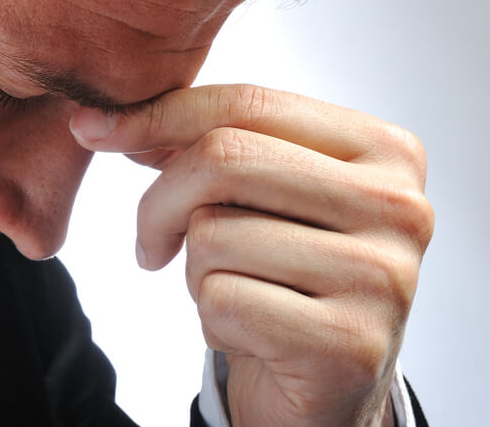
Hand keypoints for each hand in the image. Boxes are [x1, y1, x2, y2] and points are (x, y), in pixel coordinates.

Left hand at [69, 84, 431, 426]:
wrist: (322, 388)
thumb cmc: (282, 279)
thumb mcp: (252, 198)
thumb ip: (200, 146)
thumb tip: (105, 120)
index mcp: (384, 151)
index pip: (249, 103)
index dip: (158, 113)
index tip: (93, 129)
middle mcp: (398, 207)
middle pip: (224, 158)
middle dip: (160, 202)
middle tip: (152, 243)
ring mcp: (382, 277)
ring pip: (214, 233)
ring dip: (196, 273)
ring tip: (237, 294)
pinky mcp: (349, 343)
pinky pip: (222, 300)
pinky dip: (212, 321)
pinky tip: (250, 334)